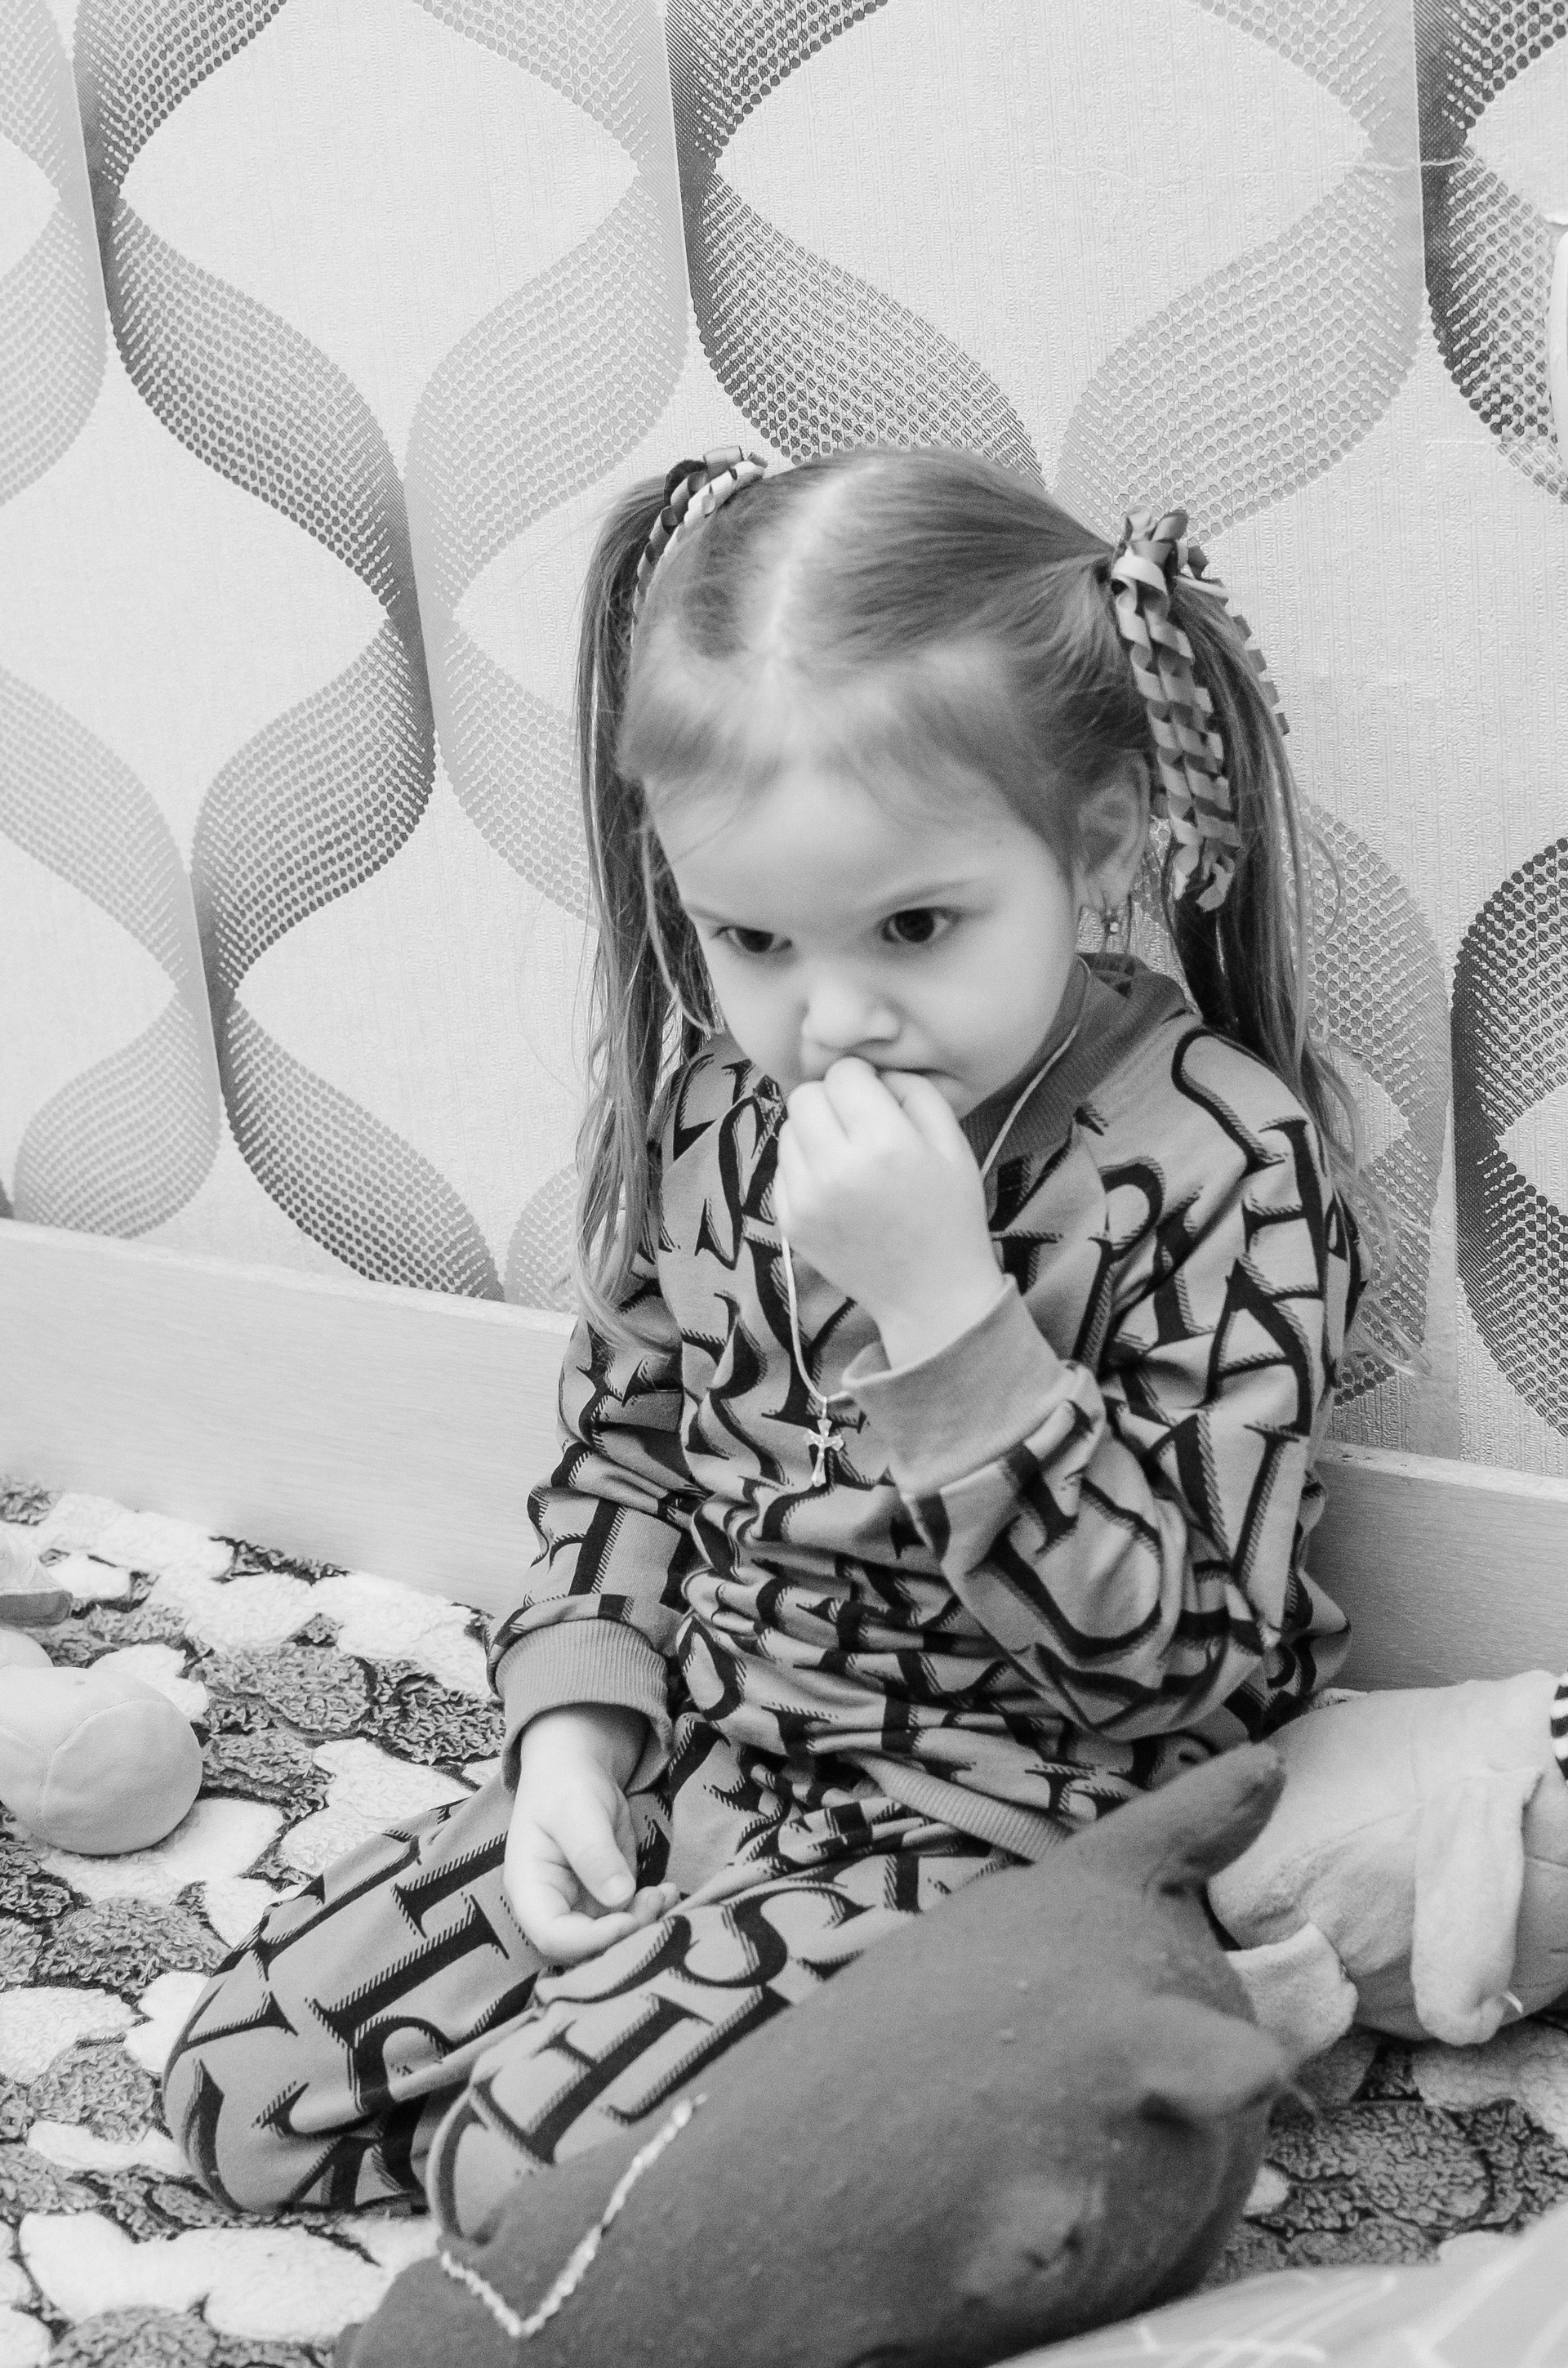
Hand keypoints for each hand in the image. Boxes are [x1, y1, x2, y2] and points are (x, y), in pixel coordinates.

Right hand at [504, 1705, 679, 1964]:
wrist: (579, 1768)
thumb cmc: (566, 1785)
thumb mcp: (576, 1810)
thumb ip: (594, 1853)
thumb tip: (620, 1898)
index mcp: (531, 1889)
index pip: (552, 1936)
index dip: (590, 1940)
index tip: (627, 1921)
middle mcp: (555, 1908)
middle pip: (585, 1947)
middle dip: (624, 1935)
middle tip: (655, 1902)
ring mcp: (583, 1906)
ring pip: (612, 1939)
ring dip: (644, 1924)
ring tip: (665, 1893)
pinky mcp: (610, 1899)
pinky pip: (631, 1919)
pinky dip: (652, 1911)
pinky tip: (668, 1891)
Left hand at [774, 1059, 1007, 1365]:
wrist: (930, 1295)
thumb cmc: (950, 1214)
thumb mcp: (953, 1143)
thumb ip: (915, 1091)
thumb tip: (873, 1072)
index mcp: (885, 1144)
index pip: (843, 1074)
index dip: (862, 1078)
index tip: (876, 1097)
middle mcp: (837, 1169)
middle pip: (805, 1095)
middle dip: (832, 1099)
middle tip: (859, 1123)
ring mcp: (807, 1198)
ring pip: (789, 1128)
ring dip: (815, 1131)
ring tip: (849, 1156)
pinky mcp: (790, 1221)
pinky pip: (783, 1167)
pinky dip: (805, 1166)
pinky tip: (837, 1185)